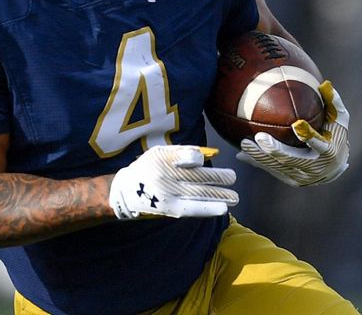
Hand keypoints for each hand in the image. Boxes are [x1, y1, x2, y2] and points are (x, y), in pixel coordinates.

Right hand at [109, 145, 238, 218]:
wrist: (127, 191)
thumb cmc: (149, 168)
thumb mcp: (160, 153)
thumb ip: (183, 152)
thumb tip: (210, 155)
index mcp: (165, 158)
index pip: (187, 157)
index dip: (198, 159)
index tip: (207, 160)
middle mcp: (167, 175)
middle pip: (199, 176)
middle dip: (219, 178)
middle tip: (232, 177)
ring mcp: (169, 193)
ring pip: (200, 193)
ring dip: (220, 195)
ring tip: (235, 197)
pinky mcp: (170, 208)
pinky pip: (193, 208)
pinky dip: (209, 208)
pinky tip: (223, 208)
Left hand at [236, 80, 349, 186]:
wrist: (333, 169)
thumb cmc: (335, 137)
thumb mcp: (338, 120)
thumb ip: (333, 103)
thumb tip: (325, 84)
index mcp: (329, 152)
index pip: (319, 144)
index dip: (308, 136)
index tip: (297, 124)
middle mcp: (315, 167)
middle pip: (293, 159)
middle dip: (275, 150)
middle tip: (259, 137)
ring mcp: (301, 176)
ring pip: (278, 167)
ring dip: (260, 156)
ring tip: (244, 143)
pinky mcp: (290, 179)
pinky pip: (271, 170)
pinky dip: (257, 163)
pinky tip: (241, 155)